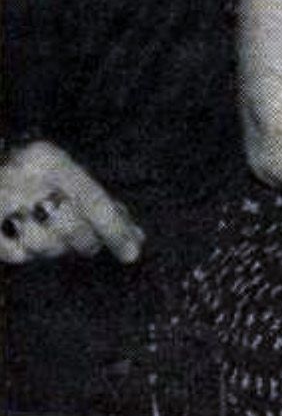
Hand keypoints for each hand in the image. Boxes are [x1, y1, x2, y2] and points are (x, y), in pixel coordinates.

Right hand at [0, 140, 142, 264]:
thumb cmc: (33, 174)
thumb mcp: (65, 173)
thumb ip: (100, 201)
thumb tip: (135, 236)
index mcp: (50, 161)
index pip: (93, 200)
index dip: (115, 229)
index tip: (132, 252)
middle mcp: (24, 179)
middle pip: (70, 226)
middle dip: (87, 241)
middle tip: (91, 243)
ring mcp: (0, 203)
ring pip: (43, 245)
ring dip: (57, 248)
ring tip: (57, 238)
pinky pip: (17, 254)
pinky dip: (29, 253)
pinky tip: (30, 239)